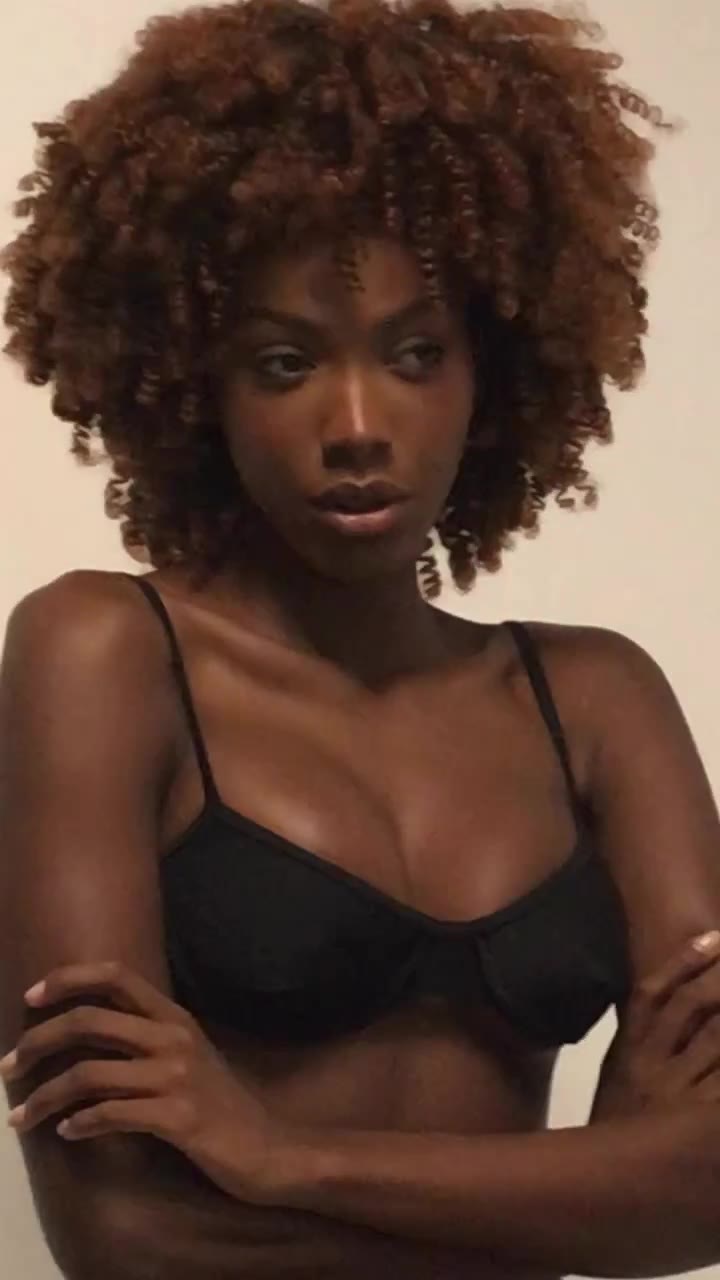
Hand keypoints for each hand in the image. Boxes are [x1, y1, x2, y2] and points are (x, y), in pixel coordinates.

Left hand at [1, 961, 282, 1202]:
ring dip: (44, 1096)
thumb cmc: (221, 1104)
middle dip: (37, 1042)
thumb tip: (84, 1033)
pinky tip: (67, 1133)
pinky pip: (112, 1115)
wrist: (270, 1148)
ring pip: (89, 1074)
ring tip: (21, 1116)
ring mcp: (176, 1077)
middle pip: (89, 1022)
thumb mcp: (187, 1057)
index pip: (115, 976)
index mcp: (174, 1017)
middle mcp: (173, 1037)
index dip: (67, 979)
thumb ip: (146, 1038)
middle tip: (8, 1066)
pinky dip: (79, 1124)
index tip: (31, 998)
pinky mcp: (178, 1117)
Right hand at [591, 930, 719, 1121]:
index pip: (656, 994)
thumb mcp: (617, 1076)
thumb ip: (640, 1040)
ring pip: (718, 1042)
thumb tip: (666, 1001)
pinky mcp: (702, 1127)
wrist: (607, 1191)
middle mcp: (655, 1067)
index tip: (716, 937)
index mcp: (630, 1052)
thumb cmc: (618, 1129)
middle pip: (697, 1009)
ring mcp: (682, 1098)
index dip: (687, 962)